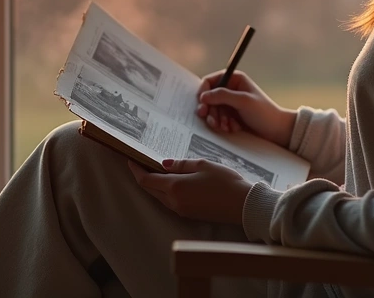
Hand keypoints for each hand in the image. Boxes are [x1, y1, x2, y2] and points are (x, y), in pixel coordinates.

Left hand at [128, 158, 251, 224]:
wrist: (243, 205)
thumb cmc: (225, 182)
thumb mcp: (203, 165)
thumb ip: (181, 165)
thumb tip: (164, 164)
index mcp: (174, 188)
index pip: (146, 179)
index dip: (135, 169)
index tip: (130, 159)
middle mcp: (174, 201)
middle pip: (149, 190)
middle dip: (142, 176)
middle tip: (139, 163)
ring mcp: (181, 210)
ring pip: (158, 197)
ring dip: (153, 185)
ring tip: (154, 170)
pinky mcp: (189, 214)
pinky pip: (169, 202)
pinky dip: (165, 192)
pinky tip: (170, 182)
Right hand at [196, 70, 295, 148]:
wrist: (276, 130)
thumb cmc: (264, 113)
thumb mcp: (243, 101)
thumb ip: (222, 96)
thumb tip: (203, 96)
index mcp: (234, 79)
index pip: (209, 81)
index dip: (203, 93)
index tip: (203, 105)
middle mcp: (230, 89)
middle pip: (208, 98)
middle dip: (211, 111)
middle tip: (213, 122)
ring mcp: (230, 103)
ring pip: (212, 110)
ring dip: (217, 120)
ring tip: (226, 127)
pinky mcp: (231, 115)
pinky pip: (218, 119)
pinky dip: (223, 125)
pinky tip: (233, 128)